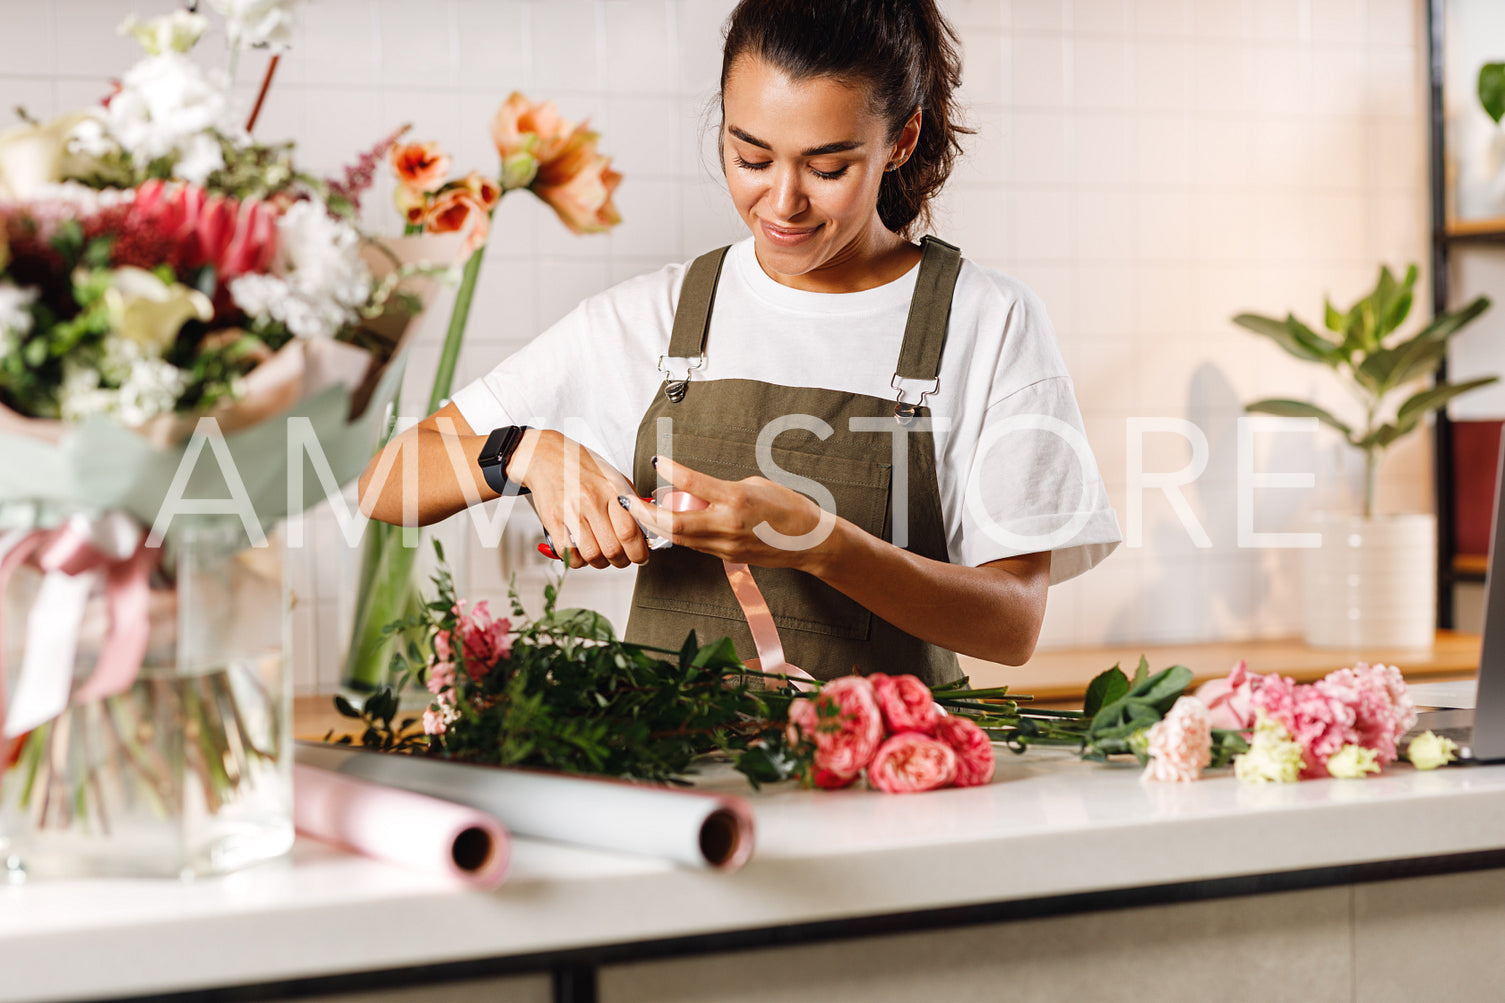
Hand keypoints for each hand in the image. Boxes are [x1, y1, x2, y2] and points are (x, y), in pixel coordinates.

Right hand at [514, 429, 650, 568]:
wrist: (546, 456)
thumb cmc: (582, 467)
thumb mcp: (613, 477)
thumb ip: (631, 502)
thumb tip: (646, 531)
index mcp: (611, 489)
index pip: (630, 531)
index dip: (639, 552)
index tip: (640, 556)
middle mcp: (591, 500)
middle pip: (613, 549)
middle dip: (621, 561)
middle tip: (622, 558)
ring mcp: (570, 511)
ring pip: (592, 555)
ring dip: (600, 563)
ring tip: (602, 556)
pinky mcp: (552, 521)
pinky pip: (568, 554)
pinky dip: (578, 561)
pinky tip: (582, 552)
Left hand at [625, 456, 838, 572]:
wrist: (810, 541)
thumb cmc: (788, 508)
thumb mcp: (756, 485)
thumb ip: (723, 488)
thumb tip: (698, 489)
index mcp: (737, 498)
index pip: (694, 483)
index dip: (672, 470)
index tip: (658, 461)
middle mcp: (728, 523)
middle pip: (674, 523)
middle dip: (646, 513)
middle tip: (629, 502)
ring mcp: (726, 544)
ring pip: (680, 538)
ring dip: (657, 526)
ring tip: (642, 513)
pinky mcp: (727, 556)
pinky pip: (695, 545)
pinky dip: (678, 534)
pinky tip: (668, 525)